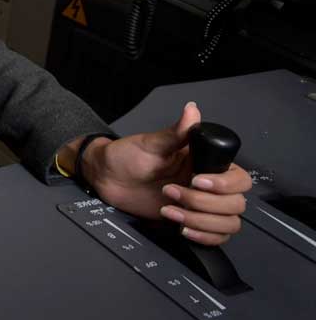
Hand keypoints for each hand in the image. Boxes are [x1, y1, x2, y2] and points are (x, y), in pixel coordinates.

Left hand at [74, 102, 251, 245]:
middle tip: (172, 192)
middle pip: (235, 204)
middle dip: (203, 203)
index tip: (196, 180)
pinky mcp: (192, 222)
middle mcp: (208, 186)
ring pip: (228, 223)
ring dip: (201, 221)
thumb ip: (176, 131)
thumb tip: (192, 110)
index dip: (223, 184)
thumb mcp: (151, 143)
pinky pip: (216, 237)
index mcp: (205, 164)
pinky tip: (181, 226)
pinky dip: (202, 236)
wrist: (108, 178)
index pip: (239, 178)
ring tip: (170, 209)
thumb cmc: (127, 157)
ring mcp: (201, 206)